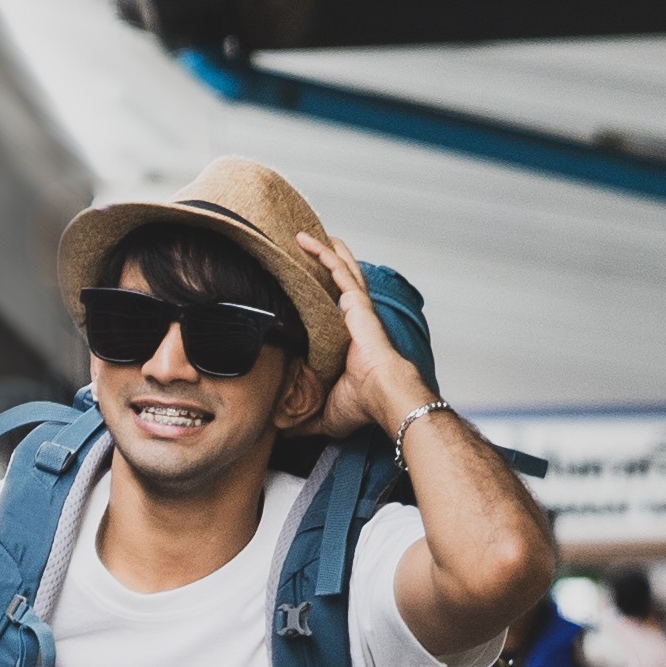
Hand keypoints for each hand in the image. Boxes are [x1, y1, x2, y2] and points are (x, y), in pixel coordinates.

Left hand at [293, 233, 434, 441]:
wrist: (382, 395)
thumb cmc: (362, 404)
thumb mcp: (324, 414)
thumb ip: (303, 418)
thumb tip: (282, 431)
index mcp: (346, 342)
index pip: (331, 314)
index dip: (320, 298)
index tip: (304, 288)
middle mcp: (352, 321)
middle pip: (337, 285)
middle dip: (324, 265)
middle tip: (305, 247)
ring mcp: (356, 310)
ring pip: (339, 271)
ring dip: (323, 252)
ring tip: (304, 235)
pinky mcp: (356, 303)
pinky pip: (339, 271)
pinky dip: (325, 254)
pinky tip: (308, 240)